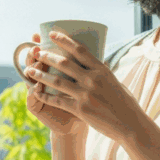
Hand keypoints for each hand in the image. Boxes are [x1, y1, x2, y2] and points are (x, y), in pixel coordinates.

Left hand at [23, 30, 142, 143]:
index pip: (80, 50)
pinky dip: (45, 95)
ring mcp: (86, 94)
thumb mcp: (114, 82)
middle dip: (47, 56)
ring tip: (28, 70)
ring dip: (40, 75)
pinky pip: (58, 100)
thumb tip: (95, 61)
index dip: (64, 40)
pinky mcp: (81, 109)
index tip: (52, 34)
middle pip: (64, 63)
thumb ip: (101, 72)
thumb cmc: (124, 103)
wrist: (131, 125)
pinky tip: (35, 92)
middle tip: (35, 51)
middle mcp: (92, 79)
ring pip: (56, 81)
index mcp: (101, 70)